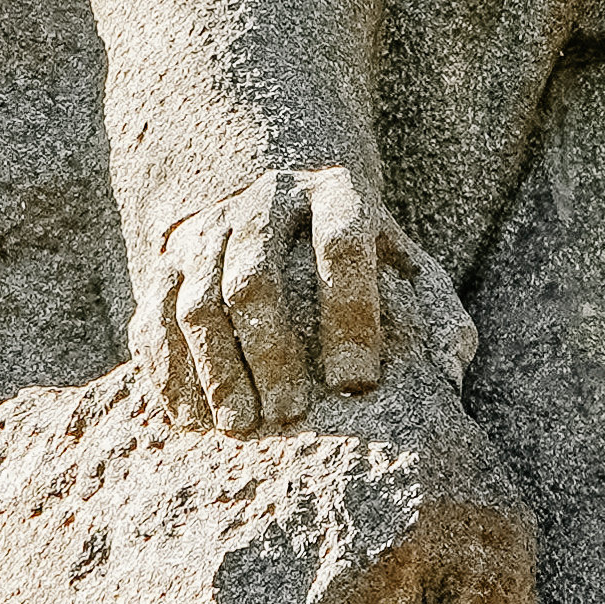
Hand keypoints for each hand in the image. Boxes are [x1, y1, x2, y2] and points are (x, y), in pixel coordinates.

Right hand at [141, 165, 471, 432]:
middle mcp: (265, 202)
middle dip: (269, 352)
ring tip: (240, 425)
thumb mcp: (399, 255)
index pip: (341, 246)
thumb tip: (451, 370)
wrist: (274, 178)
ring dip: (215, 368)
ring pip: (198, 299)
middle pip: (255, 278)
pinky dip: (167, 368)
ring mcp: (209, 228)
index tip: (357, 383)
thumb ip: (431, 308)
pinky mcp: (167, 256)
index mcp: (336, 194)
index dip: (349, 315)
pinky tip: (188, 416)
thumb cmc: (353, 243)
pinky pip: (153, 313)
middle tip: (288, 414)